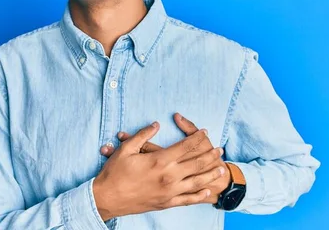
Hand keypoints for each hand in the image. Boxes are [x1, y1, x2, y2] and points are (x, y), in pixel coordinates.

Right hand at [100, 113, 231, 204]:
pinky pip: (188, 200)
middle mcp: (168, 176)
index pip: (185, 146)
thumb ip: (143, 135)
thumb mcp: (126, 149)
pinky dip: (200, 195)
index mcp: (159, 160)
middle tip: (220, 149)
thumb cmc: (115, 172)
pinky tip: (207, 190)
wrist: (107, 199)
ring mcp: (169, 192)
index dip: (197, 138)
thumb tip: (156, 124)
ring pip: (197, 182)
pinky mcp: (166, 203)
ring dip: (211, 174)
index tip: (205, 132)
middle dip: (210, 155)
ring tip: (221, 169)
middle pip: (196, 163)